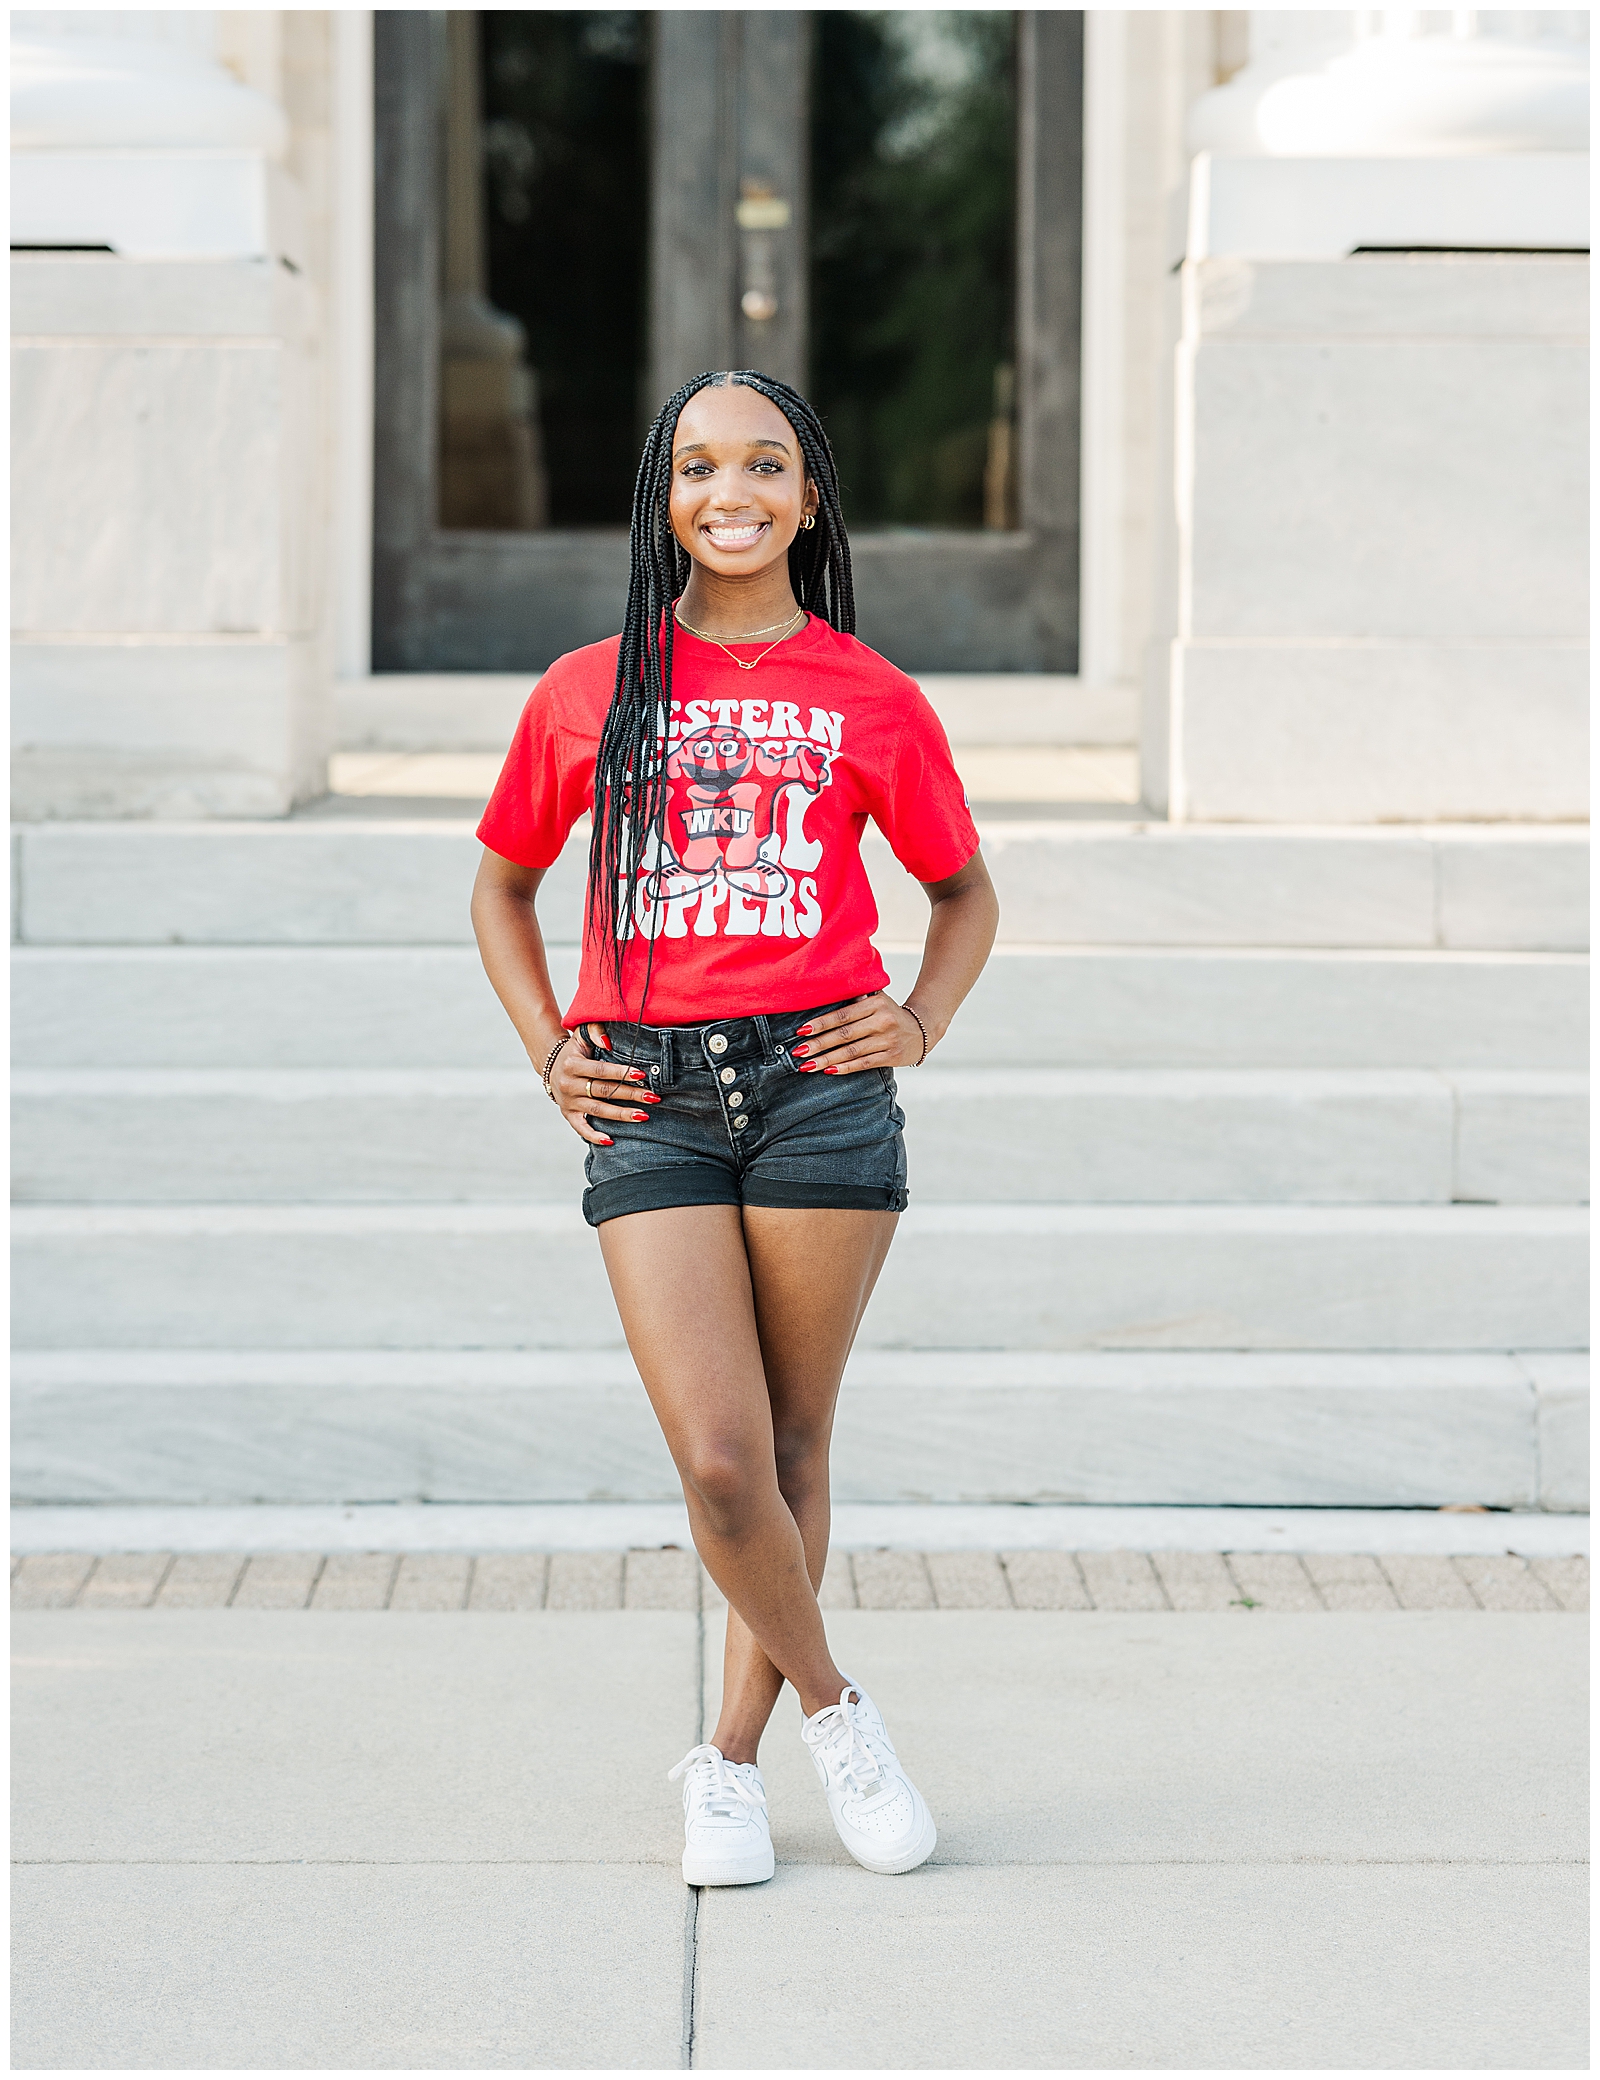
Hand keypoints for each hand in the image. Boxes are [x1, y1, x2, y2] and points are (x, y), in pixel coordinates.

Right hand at [546, 1027, 659, 1145]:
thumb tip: (608, 1041)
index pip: (600, 1070)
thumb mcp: (580, 1036)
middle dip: (630, 1094)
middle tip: (652, 1097)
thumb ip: (594, 1031)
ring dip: (621, 1114)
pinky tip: (611, 1141)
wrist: (551, 1066)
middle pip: (603, 1091)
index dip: (621, 1072)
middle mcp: (568, 1084)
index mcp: (571, 1064)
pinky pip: (581, 1128)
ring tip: (643, 1115)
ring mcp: (568, 1102)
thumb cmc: (574, 1051)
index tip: (641, 1074)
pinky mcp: (568, 1114)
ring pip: (597, 1110)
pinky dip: (594, 1136)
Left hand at [788, 993, 929, 1074]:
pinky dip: (846, 1067)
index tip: (801, 1031)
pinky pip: (864, 1064)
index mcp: (876, 1004)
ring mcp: (888, 1040)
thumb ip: (857, 998)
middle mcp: (883, 1021)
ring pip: (852, 1051)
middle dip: (819, 1044)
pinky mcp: (891, 1056)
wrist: (922, 1030)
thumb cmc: (890, 1014)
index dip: (821, 1023)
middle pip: (845, 1034)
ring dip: (827, 1059)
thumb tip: (828, 993)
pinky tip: (829, 1071)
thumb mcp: (878, 999)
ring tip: (807, 1065)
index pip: (843, 1015)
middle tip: (798, 1051)